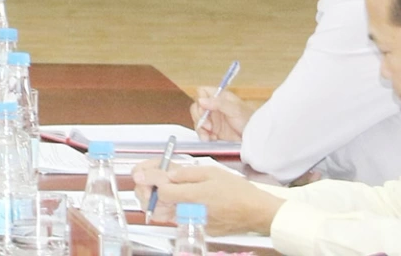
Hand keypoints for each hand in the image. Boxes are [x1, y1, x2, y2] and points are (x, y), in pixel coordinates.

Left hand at [130, 158, 282, 234]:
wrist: (257, 212)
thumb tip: (166, 174)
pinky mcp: (199, 228)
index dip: (151, 180)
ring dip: (156, 200)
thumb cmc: (238, 191)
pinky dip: (171, 208)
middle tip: (146, 179)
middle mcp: (192, 213)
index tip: (143, 173)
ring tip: (158, 186)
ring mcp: (195, 223)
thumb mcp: (211, 172)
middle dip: (146, 191)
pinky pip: (178, 219)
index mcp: (194, 196)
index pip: (161, 191)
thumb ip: (185, 173)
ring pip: (165, 215)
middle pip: (157, 206)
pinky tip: (175, 196)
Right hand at [191, 86, 251, 139]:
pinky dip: (204, 136)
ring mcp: (213, 119)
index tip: (204, 110)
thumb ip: (218, 103)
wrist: (256, 138)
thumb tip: (201, 100)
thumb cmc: (249, 120)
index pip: (202, 92)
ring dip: (200, 129)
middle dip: (199, 117)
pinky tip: (211, 139)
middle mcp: (214, 107)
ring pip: (198, 120)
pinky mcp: (213, 131)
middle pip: (196, 107)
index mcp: (219, 97)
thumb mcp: (235, 109)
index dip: (200, 100)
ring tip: (208, 136)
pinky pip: (202, 131)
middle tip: (208, 126)